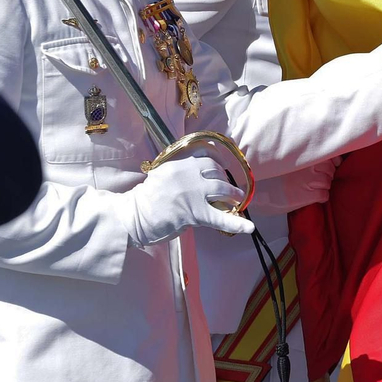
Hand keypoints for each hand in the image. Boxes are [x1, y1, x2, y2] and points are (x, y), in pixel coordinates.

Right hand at [125, 153, 252, 245]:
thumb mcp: (162, 175)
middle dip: (226, 180)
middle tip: (231, 189)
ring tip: (238, 200)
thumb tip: (204, 179)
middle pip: (217, 172)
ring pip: (223, 190)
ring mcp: (192, 193)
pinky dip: (237, 223)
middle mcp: (187, 173)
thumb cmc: (146, 200)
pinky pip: (220, 218)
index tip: (223, 167)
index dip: (218, 161)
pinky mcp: (194, 213)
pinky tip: (248, 227)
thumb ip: (181, 173)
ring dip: (234, 195)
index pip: (205, 154)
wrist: (132, 217)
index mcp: (178, 163)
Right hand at [253, 161, 335, 213]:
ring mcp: (311, 180)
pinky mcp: (310, 194)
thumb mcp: (284, 160)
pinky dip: (321, 197)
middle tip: (316, 179)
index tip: (333, 163)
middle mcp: (309, 166)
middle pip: (330, 169)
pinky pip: (324, 195)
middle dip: (326, 174)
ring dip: (323, 186)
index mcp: (303, 155)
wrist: (258, 193)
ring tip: (312, 188)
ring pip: (328, 182)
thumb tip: (315, 157)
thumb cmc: (268, 177)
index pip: (328, 155)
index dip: (333, 160)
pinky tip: (312, 198)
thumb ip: (299, 156)